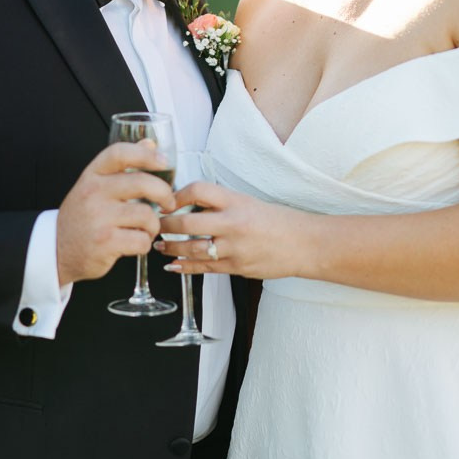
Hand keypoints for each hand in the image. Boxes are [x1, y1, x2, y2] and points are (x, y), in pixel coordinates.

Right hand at [56, 141, 176, 287]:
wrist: (57, 250)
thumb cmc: (81, 217)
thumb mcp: (95, 185)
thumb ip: (122, 166)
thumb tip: (150, 143)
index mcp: (92, 175)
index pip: (120, 153)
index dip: (146, 154)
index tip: (164, 161)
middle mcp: (93, 193)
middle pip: (142, 183)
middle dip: (164, 194)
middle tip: (168, 203)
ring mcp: (98, 218)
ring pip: (146, 215)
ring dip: (153, 225)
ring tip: (146, 229)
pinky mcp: (105, 242)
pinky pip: (141, 240)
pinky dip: (145, 243)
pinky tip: (136, 242)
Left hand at [155, 180, 305, 280]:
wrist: (304, 244)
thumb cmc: (277, 221)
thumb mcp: (248, 202)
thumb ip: (220, 204)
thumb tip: (188, 204)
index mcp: (236, 201)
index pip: (198, 190)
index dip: (177, 195)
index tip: (167, 200)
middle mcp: (233, 223)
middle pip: (188, 223)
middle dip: (165, 225)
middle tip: (154, 224)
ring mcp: (234, 248)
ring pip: (192, 249)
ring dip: (171, 248)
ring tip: (159, 245)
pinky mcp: (236, 268)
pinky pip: (204, 268)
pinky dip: (185, 267)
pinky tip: (173, 265)